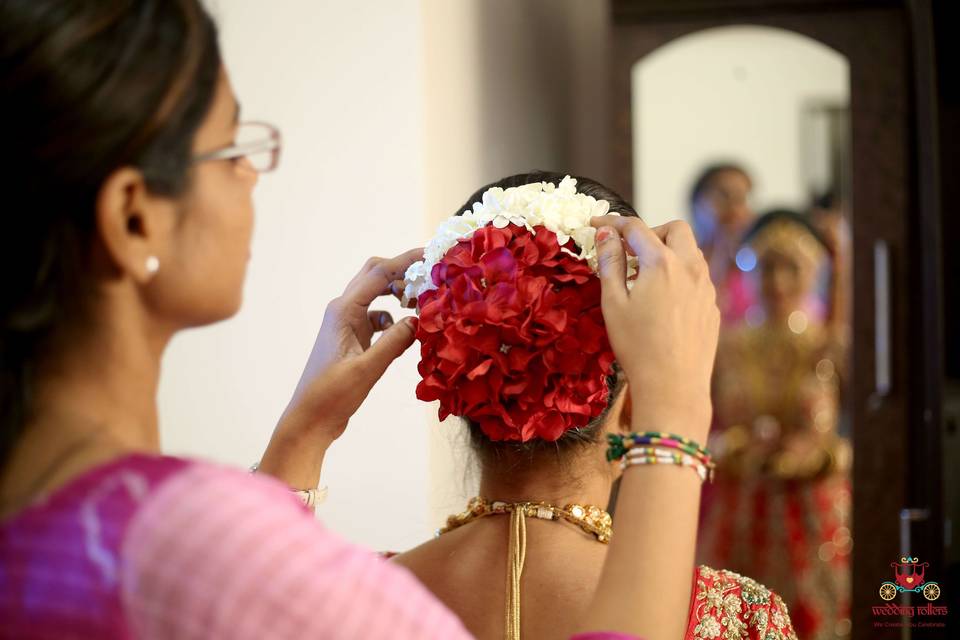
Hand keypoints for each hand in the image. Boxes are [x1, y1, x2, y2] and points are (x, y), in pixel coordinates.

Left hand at [283, 248, 422, 440]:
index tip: (431, 254)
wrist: (310, 419)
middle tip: (431, 275)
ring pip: (377, 296)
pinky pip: (378, 318)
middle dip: (403, 271)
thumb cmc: (332, 395)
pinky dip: (394, 320)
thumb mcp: (368, 369)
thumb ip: (395, 342)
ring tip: (423, 305)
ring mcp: (347, 324)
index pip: (379, 273)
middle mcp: (343, 310)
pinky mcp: (352, 338)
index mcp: (343, 310)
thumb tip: (420, 320)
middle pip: (375, 275)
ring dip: (399, 295)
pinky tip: (406, 336)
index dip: (406, 261)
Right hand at [591, 216, 719, 440]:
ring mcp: (706, 287)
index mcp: (662, 263)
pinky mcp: (712, 306)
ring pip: (691, 252)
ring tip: (643, 276)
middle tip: (629, 250)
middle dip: (651, 231)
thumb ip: (609, 263)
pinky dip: (679, 275)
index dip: (612, 223)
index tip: (595, 226)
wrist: (673, 386)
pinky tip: (662, 300)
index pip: (636, 228)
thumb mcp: (613, 303)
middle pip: (675, 228)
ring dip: (667, 252)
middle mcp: (690, 268)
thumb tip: (606, 235)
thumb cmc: (637, 346)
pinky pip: (697, 277)